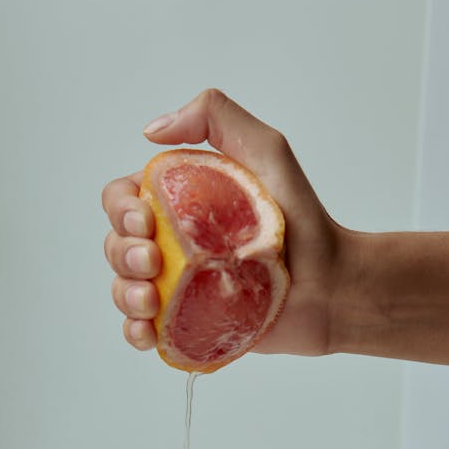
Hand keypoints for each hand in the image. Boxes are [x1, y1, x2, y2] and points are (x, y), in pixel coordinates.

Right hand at [102, 88, 347, 356]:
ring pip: (124, 288)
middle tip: (154, 261)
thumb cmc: (303, 220)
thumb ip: (215, 117)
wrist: (331, 285)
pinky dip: (134, 331)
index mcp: (178, 201)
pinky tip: (147, 329)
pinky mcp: (188, 323)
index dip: (122, 209)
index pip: (123, 198)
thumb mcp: (267, 150)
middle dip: (123, 253)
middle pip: (116, 244)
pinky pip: (143, 329)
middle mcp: (172, 242)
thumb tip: (151, 132)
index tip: (146, 222)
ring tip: (152, 300)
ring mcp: (178, 286)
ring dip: (125, 293)